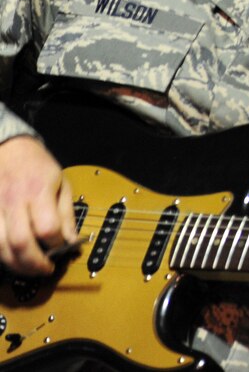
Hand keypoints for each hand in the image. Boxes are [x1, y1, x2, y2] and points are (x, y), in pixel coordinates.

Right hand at [0, 135, 76, 274]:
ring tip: (29, 267)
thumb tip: (72, 241)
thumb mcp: (61, 183)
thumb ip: (66, 214)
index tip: (63, 248)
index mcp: (37, 191)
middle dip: (34, 263)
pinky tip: (12, 256)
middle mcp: (12, 201)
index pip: (47, 228)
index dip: (56, 244)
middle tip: (45, 269)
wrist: (7, 149)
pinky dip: (1, 253)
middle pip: (20, 243)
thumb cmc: (36, 165)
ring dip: (15, 264)